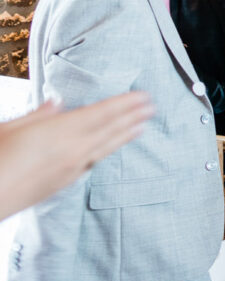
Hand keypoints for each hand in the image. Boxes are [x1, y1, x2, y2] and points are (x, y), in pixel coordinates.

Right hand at [0, 93, 153, 219]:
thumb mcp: (8, 129)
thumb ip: (37, 116)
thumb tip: (57, 104)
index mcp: (60, 132)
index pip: (102, 113)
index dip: (125, 104)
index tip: (144, 96)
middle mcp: (72, 151)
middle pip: (109, 130)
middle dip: (133, 117)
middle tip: (152, 107)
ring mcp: (70, 169)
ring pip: (105, 148)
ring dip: (125, 135)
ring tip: (142, 126)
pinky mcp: (64, 184)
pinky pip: (93, 162)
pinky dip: (107, 151)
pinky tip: (110, 149)